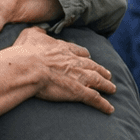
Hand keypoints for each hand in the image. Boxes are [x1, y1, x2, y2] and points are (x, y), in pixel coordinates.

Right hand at [0, 27, 114, 116]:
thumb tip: (39, 30)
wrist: (29, 67)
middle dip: (101, 70)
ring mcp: (79, 76)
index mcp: (64, 48)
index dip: (85, 56)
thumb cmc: (26, 52)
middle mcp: (75, 62)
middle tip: (107, 74)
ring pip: (98, 81)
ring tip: (112, 89)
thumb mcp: (30, 35)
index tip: (89, 57)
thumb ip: (37, 32)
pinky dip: (103, 104)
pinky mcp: (78, 91)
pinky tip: (109, 109)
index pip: (79, 51)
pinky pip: (94, 98)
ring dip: (106, 85)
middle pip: (92, 66)